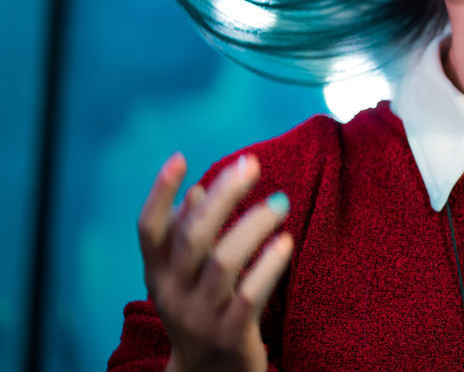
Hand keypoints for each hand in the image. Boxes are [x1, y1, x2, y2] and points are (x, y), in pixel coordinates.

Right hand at [138, 153, 291, 371]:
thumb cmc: (202, 309)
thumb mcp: (186, 277)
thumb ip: (189, 236)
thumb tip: (197, 190)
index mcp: (157, 274)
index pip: (148, 229)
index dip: (159, 193)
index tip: (179, 157)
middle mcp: (172, 293)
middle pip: (192, 236)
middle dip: (223, 195)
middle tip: (252, 164)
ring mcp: (200, 315)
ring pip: (223, 261)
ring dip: (254, 225)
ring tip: (281, 203)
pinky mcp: (231, 334)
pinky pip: (250, 294)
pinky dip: (269, 265)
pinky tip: (286, 243)